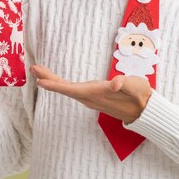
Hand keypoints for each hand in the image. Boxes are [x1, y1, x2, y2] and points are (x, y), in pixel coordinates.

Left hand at [30, 65, 151, 123]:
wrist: (145, 109)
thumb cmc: (140, 95)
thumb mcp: (135, 86)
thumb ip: (124, 84)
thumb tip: (115, 83)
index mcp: (97, 93)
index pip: (72, 90)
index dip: (56, 85)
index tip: (40, 82)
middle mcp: (90, 98)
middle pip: (65, 89)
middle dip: (49, 79)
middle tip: (33, 68)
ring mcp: (91, 98)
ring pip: (68, 89)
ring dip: (53, 80)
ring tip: (39, 71)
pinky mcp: (93, 96)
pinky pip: (73, 90)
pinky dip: (61, 83)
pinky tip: (56, 80)